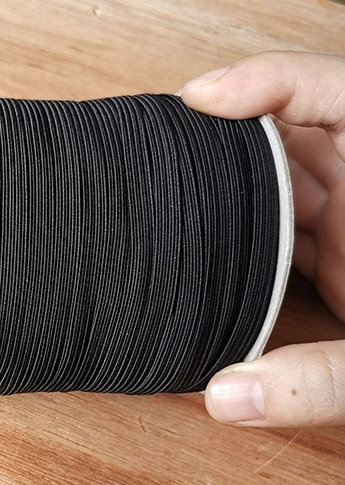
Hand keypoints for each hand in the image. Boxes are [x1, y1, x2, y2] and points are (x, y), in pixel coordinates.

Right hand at [181, 51, 344, 425]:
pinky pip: (285, 232)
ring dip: (229, 189)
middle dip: (228, 138)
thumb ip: (321, 379)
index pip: (334, 93)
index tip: (200, 98)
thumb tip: (226, 397)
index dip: (265, 81)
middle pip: (293, 137)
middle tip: (163, 151)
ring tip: (168, 193)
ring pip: (283, 185)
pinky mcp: (342, 264)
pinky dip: (245, 236)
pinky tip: (207, 245)